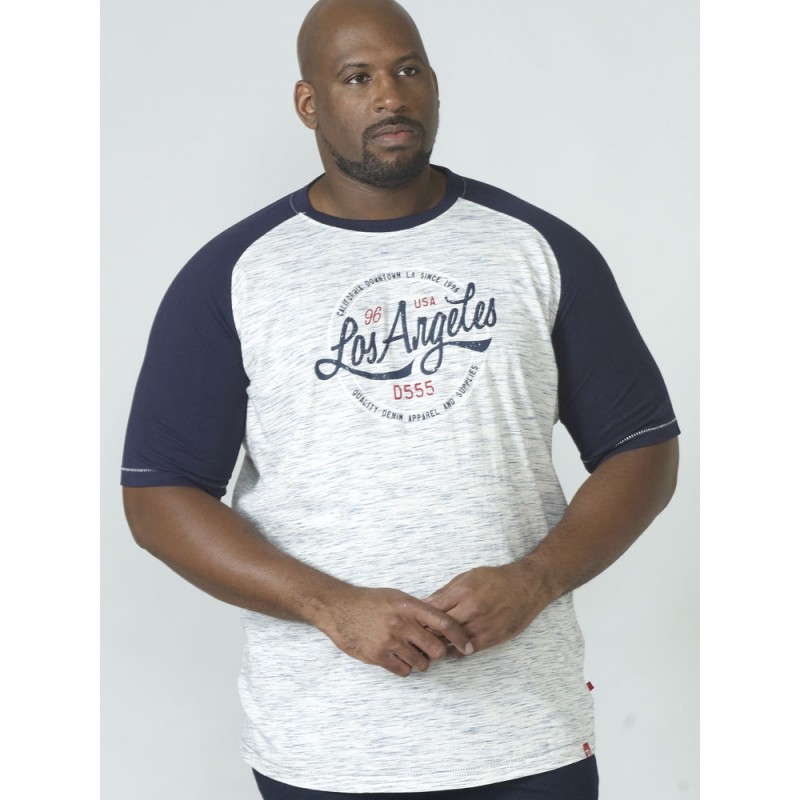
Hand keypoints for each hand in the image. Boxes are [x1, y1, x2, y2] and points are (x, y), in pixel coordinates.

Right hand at [319, 586, 473, 676]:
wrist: (338, 608)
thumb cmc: (370, 601)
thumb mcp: (397, 597)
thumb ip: (419, 610)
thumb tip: (442, 625)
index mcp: (409, 606)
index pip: (445, 624)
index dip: (461, 638)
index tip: (468, 647)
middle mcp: (402, 624)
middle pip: (437, 649)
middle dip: (438, 653)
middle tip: (432, 651)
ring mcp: (390, 641)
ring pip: (421, 664)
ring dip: (421, 662)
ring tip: (412, 653)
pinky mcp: (378, 656)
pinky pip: (404, 671)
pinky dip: (405, 667)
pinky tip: (398, 658)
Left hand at [425, 562, 550, 653]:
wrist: (527, 586)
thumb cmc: (495, 579)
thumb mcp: (467, 576)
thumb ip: (446, 591)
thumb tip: (424, 602)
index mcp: (464, 592)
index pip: (433, 609)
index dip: (420, 617)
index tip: (412, 621)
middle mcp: (472, 610)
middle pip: (440, 627)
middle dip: (426, 632)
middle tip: (416, 637)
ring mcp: (483, 625)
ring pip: (453, 641)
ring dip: (440, 644)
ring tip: (428, 646)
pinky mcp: (492, 638)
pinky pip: (468, 650)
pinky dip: (455, 652)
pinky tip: (448, 650)